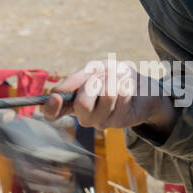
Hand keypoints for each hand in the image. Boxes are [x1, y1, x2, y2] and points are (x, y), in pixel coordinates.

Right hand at [41, 62, 176, 133]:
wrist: (141, 86)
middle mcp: (84, 116)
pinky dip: (126, 84)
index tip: (56, 98)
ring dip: (114, 80)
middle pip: (81, 104)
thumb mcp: (95, 70)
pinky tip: (128, 88)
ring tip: (118, 81)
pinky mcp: (120, 122)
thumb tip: (57, 92)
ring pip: (106, 97)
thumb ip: (77, 79)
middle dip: (95, 83)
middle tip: (103, 77)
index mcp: (73, 103)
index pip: (52, 114)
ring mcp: (102, 122)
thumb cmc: (115, 77)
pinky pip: (122, 96)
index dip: (50, 108)